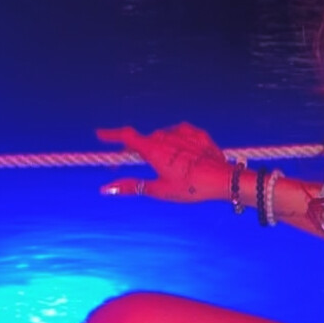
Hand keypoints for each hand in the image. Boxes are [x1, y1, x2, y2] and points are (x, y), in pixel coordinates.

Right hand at [96, 122, 233, 203]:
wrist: (223, 179)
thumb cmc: (190, 187)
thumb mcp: (159, 190)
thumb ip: (131, 187)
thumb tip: (106, 189)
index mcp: (153, 149)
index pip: (126, 136)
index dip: (111, 134)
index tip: (100, 134)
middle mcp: (166, 135)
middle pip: (147, 140)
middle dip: (142, 150)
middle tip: (144, 164)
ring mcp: (183, 132)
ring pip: (165, 137)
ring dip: (163, 147)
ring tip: (174, 167)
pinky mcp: (198, 133)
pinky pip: (182, 135)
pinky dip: (179, 144)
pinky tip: (186, 157)